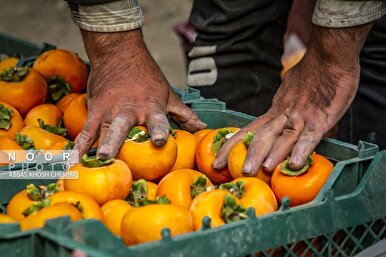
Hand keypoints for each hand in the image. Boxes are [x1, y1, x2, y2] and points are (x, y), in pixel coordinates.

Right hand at [74, 29, 205, 159]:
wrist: (119, 53)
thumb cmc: (147, 76)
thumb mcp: (168, 93)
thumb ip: (183, 113)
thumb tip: (202, 128)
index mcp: (151, 107)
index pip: (157, 120)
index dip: (158, 130)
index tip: (159, 141)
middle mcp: (129, 110)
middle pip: (122, 127)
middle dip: (116, 141)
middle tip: (108, 155)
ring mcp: (110, 110)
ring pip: (103, 130)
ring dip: (97, 145)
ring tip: (93, 160)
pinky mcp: (95, 109)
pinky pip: (87, 129)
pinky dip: (80, 144)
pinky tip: (74, 158)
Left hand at [212, 24, 372, 174]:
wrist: (329, 55)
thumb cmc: (311, 73)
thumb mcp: (288, 90)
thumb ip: (281, 105)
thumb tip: (276, 114)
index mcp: (275, 110)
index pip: (249, 130)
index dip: (232, 146)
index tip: (218, 160)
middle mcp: (283, 115)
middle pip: (261, 136)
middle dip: (247, 154)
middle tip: (233, 171)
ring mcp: (301, 116)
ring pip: (283, 137)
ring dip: (271, 154)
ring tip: (259, 169)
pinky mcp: (320, 118)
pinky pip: (310, 136)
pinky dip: (302, 149)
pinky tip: (295, 164)